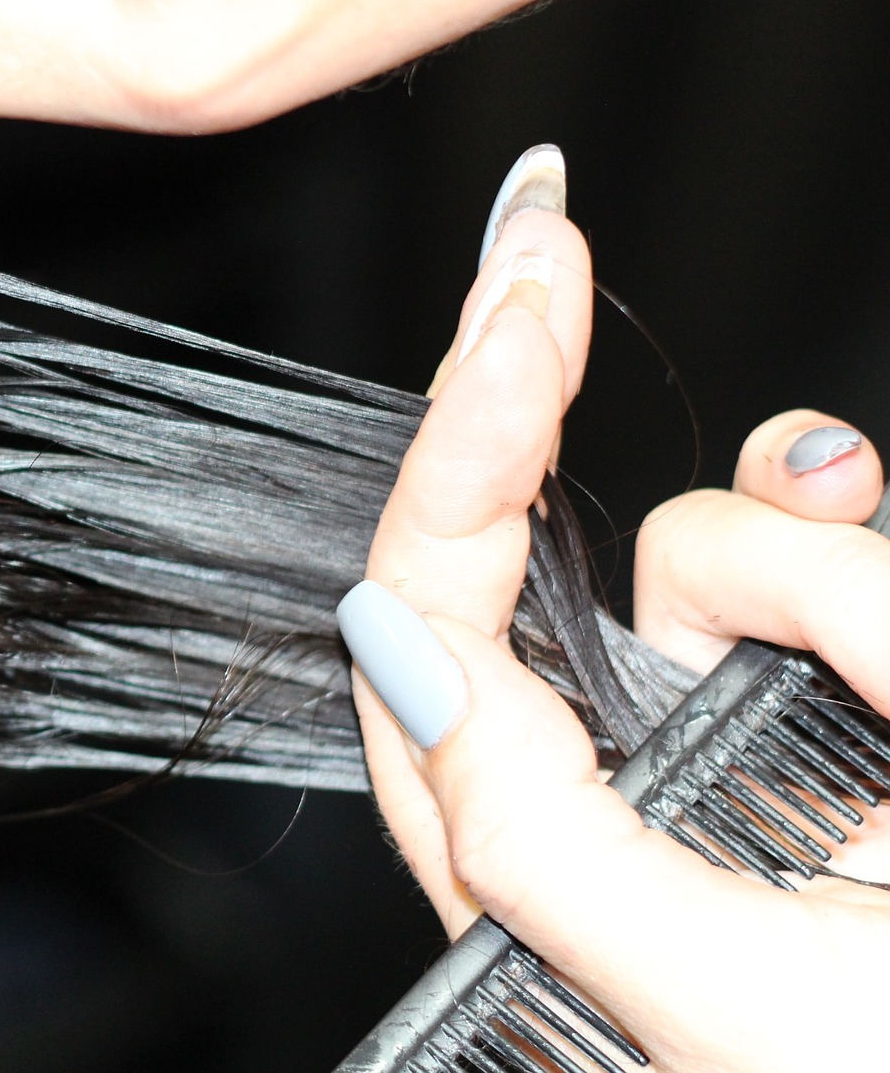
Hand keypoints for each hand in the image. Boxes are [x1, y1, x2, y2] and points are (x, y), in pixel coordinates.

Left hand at [347, 185, 889, 1067]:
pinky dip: (881, 590)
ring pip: (719, 546)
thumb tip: (393, 642)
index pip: (424, 627)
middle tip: (537, 238)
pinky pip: (839, 565)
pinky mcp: (844, 701)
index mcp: (524, 865)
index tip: (509, 320)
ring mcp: (731, 731)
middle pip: (517, 546)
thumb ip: (532, 830)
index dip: (449, 460)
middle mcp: (604, 784)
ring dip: (820, 575)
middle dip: (521, 389)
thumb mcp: (708, 999)